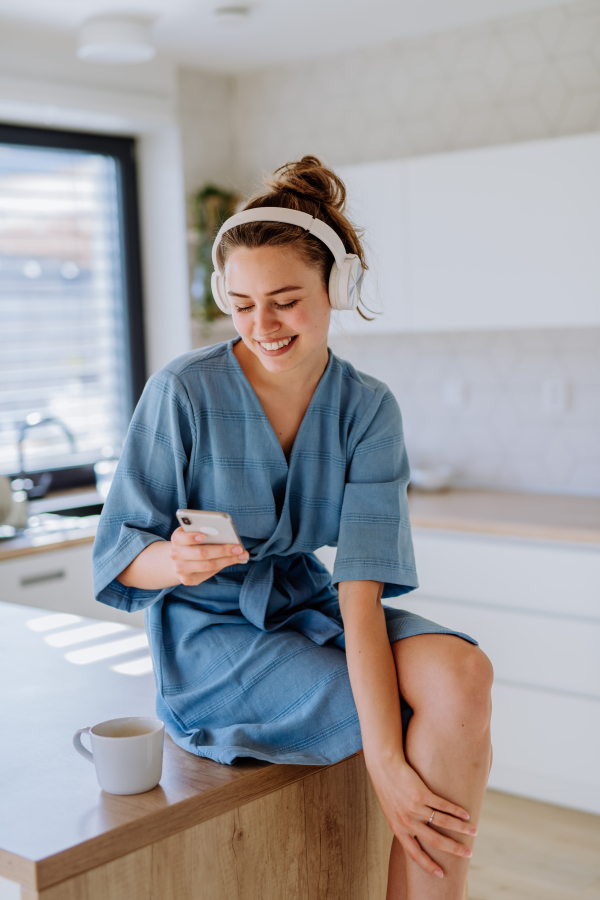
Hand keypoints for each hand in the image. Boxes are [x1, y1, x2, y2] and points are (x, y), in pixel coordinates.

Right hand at [169, 527, 248, 585]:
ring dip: (228, 560)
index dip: (191, 537)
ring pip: (208, 565)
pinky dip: (224, 565)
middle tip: (238, 547)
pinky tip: (235, 560)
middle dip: (222, 550)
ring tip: (242, 555)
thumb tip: (226, 534)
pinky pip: (209, 572)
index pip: (181, 538)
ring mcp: (180, 569)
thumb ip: (204, 531)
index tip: (203, 535)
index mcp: (176, 539)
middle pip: (201, 553)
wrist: (176, 560)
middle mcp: (175, 554)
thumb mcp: (193, 533)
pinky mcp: (188, 580)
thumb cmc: (191, 542)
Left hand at [368, 756, 475, 877]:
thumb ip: (403, 824)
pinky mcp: (420, 793)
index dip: (428, 865)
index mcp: (398, 829)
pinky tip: (465, 814)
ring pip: (442, 823)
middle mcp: (406, 821)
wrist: (383, 765)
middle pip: (435, 841)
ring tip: (473, 832)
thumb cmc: (388, 788)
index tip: (441, 874)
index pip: (414, 854)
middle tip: (468, 854)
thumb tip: (418, 835)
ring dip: (460, 829)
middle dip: (454, 849)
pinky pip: (442, 805)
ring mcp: (413, 808)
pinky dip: (456, 811)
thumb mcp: (391, 811)